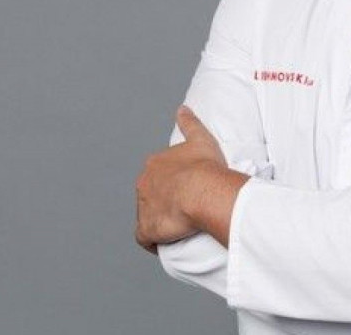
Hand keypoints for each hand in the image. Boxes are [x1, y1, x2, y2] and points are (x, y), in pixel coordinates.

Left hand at [135, 106, 226, 253]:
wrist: (203, 191)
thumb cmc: (206, 166)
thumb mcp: (200, 138)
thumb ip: (189, 122)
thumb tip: (182, 108)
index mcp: (155, 164)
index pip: (159, 173)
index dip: (172, 181)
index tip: (187, 187)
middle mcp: (144, 184)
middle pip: (151, 193)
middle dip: (164, 200)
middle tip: (186, 206)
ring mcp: (144, 207)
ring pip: (148, 214)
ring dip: (159, 219)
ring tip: (180, 225)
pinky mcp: (147, 229)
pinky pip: (144, 238)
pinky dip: (151, 241)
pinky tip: (165, 242)